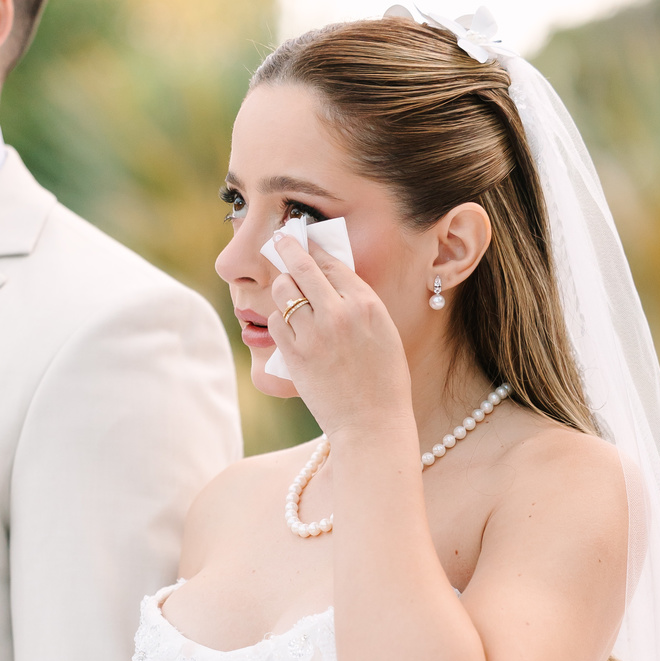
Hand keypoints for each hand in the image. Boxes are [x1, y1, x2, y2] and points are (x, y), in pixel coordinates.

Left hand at [269, 234, 411, 440]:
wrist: (372, 423)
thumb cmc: (383, 380)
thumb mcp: (384, 333)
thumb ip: (360, 305)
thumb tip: (332, 281)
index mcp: (367, 305)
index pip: (333, 263)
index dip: (314, 248)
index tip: (303, 237)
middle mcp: (340, 313)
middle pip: (302, 268)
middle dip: (287, 248)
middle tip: (278, 239)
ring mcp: (315, 334)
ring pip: (284, 292)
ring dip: (282, 288)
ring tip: (285, 290)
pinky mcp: (296, 355)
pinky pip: (275, 323)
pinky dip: (278, 320)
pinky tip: (286, 325)